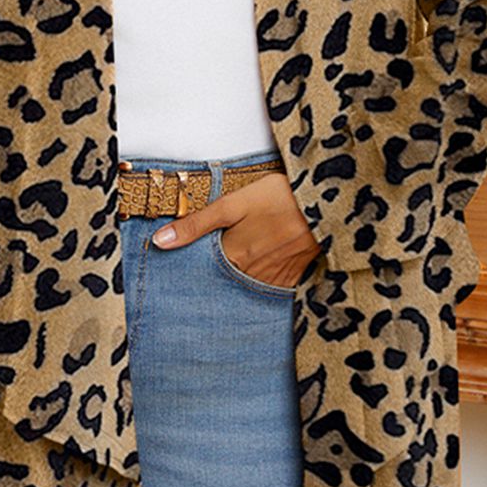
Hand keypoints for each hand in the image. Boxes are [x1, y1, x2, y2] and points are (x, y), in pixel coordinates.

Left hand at [149, 170, 322, 287]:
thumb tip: (160, 241)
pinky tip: (257, 269)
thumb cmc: (279, 198)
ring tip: (235, 266)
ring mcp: (274, 279)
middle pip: (224, 281)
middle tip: (210, 267)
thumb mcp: (233, 205)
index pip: (203, 271)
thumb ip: (197, 224)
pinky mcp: (293, 277)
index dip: (192, 266)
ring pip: (246, 286)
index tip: (182, 267)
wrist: (325, 204)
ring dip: (236, 280)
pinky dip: (259, 281)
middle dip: (213, 277)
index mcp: (234, 257)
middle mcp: (252, 275)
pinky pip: (269, 287)